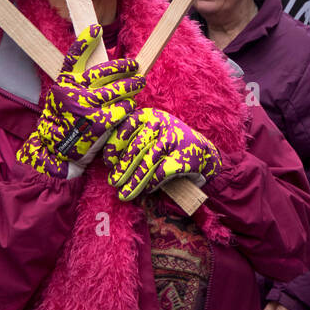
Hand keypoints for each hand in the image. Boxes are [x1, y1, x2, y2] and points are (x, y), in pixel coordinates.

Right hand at [17, 24, 143, 179]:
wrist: (56, 153)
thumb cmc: (63, 123)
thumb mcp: (63, 99)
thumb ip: (77, 84)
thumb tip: (100, 70)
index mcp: (64, 84)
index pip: (74, 57)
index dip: (85, 41)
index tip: (96, 29)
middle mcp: (74, 92)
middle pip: (105, 72)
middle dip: (125, 67)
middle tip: (136, 67)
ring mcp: (86, 107)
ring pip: (118, 90)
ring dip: (131, 87)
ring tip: (138, 84)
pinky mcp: (98, 123)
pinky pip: (122, 110)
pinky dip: (128, 108)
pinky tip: (130, 107)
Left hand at [103, 107, 219, 201]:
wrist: (201, 152)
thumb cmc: (166, 144)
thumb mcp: (150, 133)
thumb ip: (132, 141)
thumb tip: (109, 163)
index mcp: (149, 115)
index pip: (126, 127)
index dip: (115, 145)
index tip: (108, 162)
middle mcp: (161, 123)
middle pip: (136, 148)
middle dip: (122, 168)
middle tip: (113, 182)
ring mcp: (173, 139)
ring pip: (147, 163)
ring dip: (133, 182)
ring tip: (124, 194)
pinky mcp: (181, 157)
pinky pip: (159, 174)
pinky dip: (150, 185)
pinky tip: (145, 191)